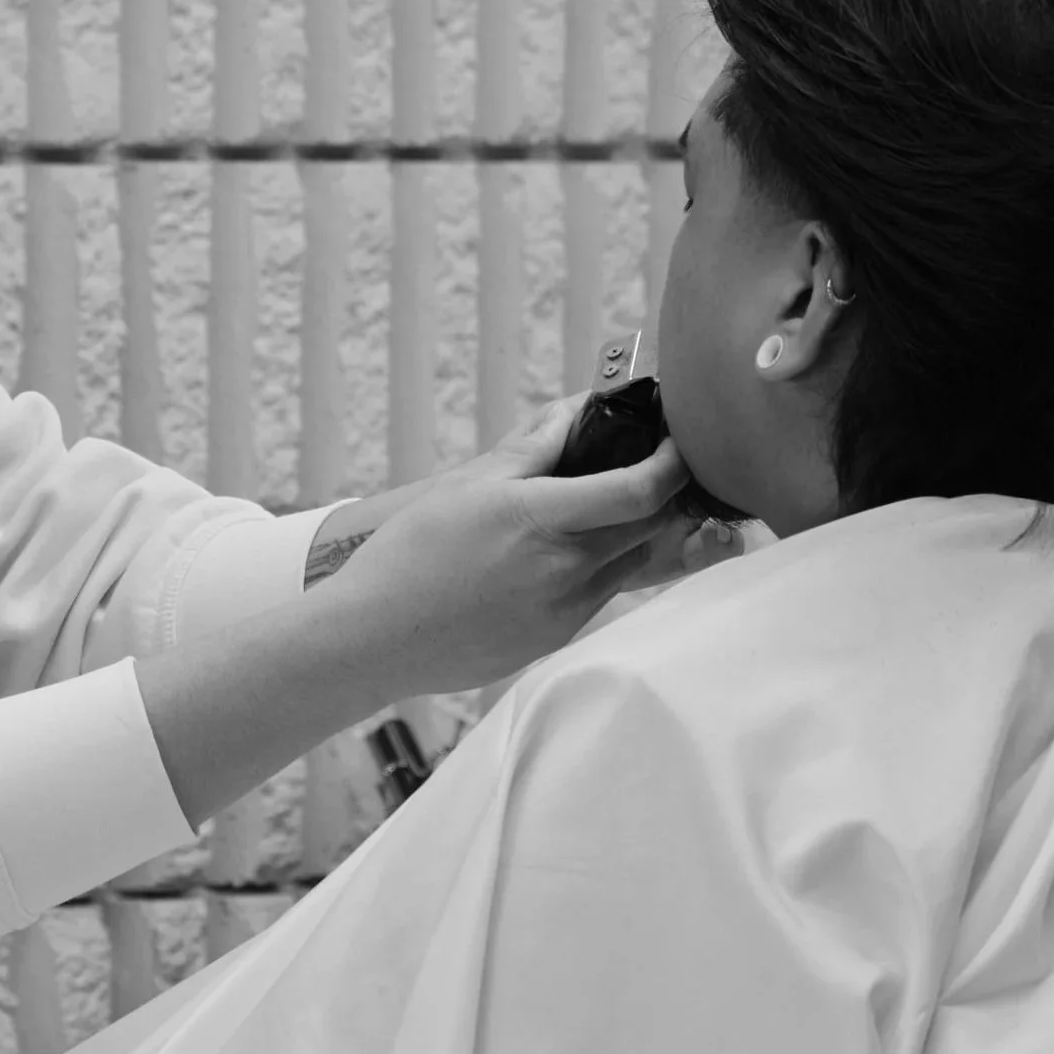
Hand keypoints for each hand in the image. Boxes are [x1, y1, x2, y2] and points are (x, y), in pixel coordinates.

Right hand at [312, 393, 707, 697]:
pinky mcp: (555, 639)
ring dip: (630, 534)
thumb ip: (532, 449)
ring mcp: (565, 612)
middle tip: (647, 469)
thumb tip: (574, 414)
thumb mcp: (468, 486)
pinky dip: (597, 568)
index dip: (672, 465)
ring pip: (629, 565)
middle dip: (659, 497)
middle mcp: (565, 572)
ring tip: (599, 511)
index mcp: (542, 522)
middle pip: (648, 530)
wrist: (375, 639)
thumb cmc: (410, 556)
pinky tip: (555, 556)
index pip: (640, 492)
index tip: (677, 446)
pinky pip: (598, 596)